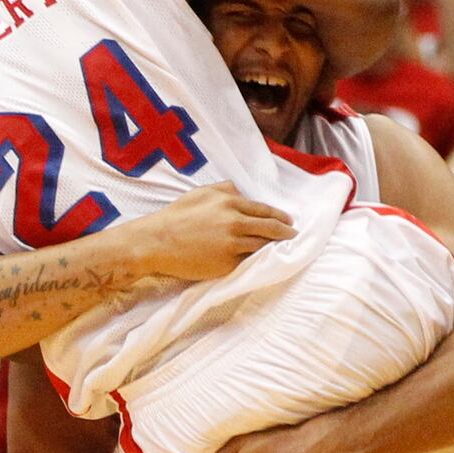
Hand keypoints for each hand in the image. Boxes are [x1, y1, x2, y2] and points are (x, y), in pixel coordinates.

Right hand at [137, 183, 293, 281]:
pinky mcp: (227, 263)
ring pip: (262, 246)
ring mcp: (232, 244)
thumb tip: (240, 191)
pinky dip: (257, 261)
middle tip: (294, 237)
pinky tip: (264, 262)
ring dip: (275, 249)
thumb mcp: (201, 193)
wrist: (158, 242)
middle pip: (269, 228)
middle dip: (285, 233)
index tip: (289, 222)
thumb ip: (224, 189)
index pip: (263, 210)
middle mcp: (235, 221)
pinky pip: (247, 262)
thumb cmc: (177, 217)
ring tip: (284, 251)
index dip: (280, 217)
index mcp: (229, 202)